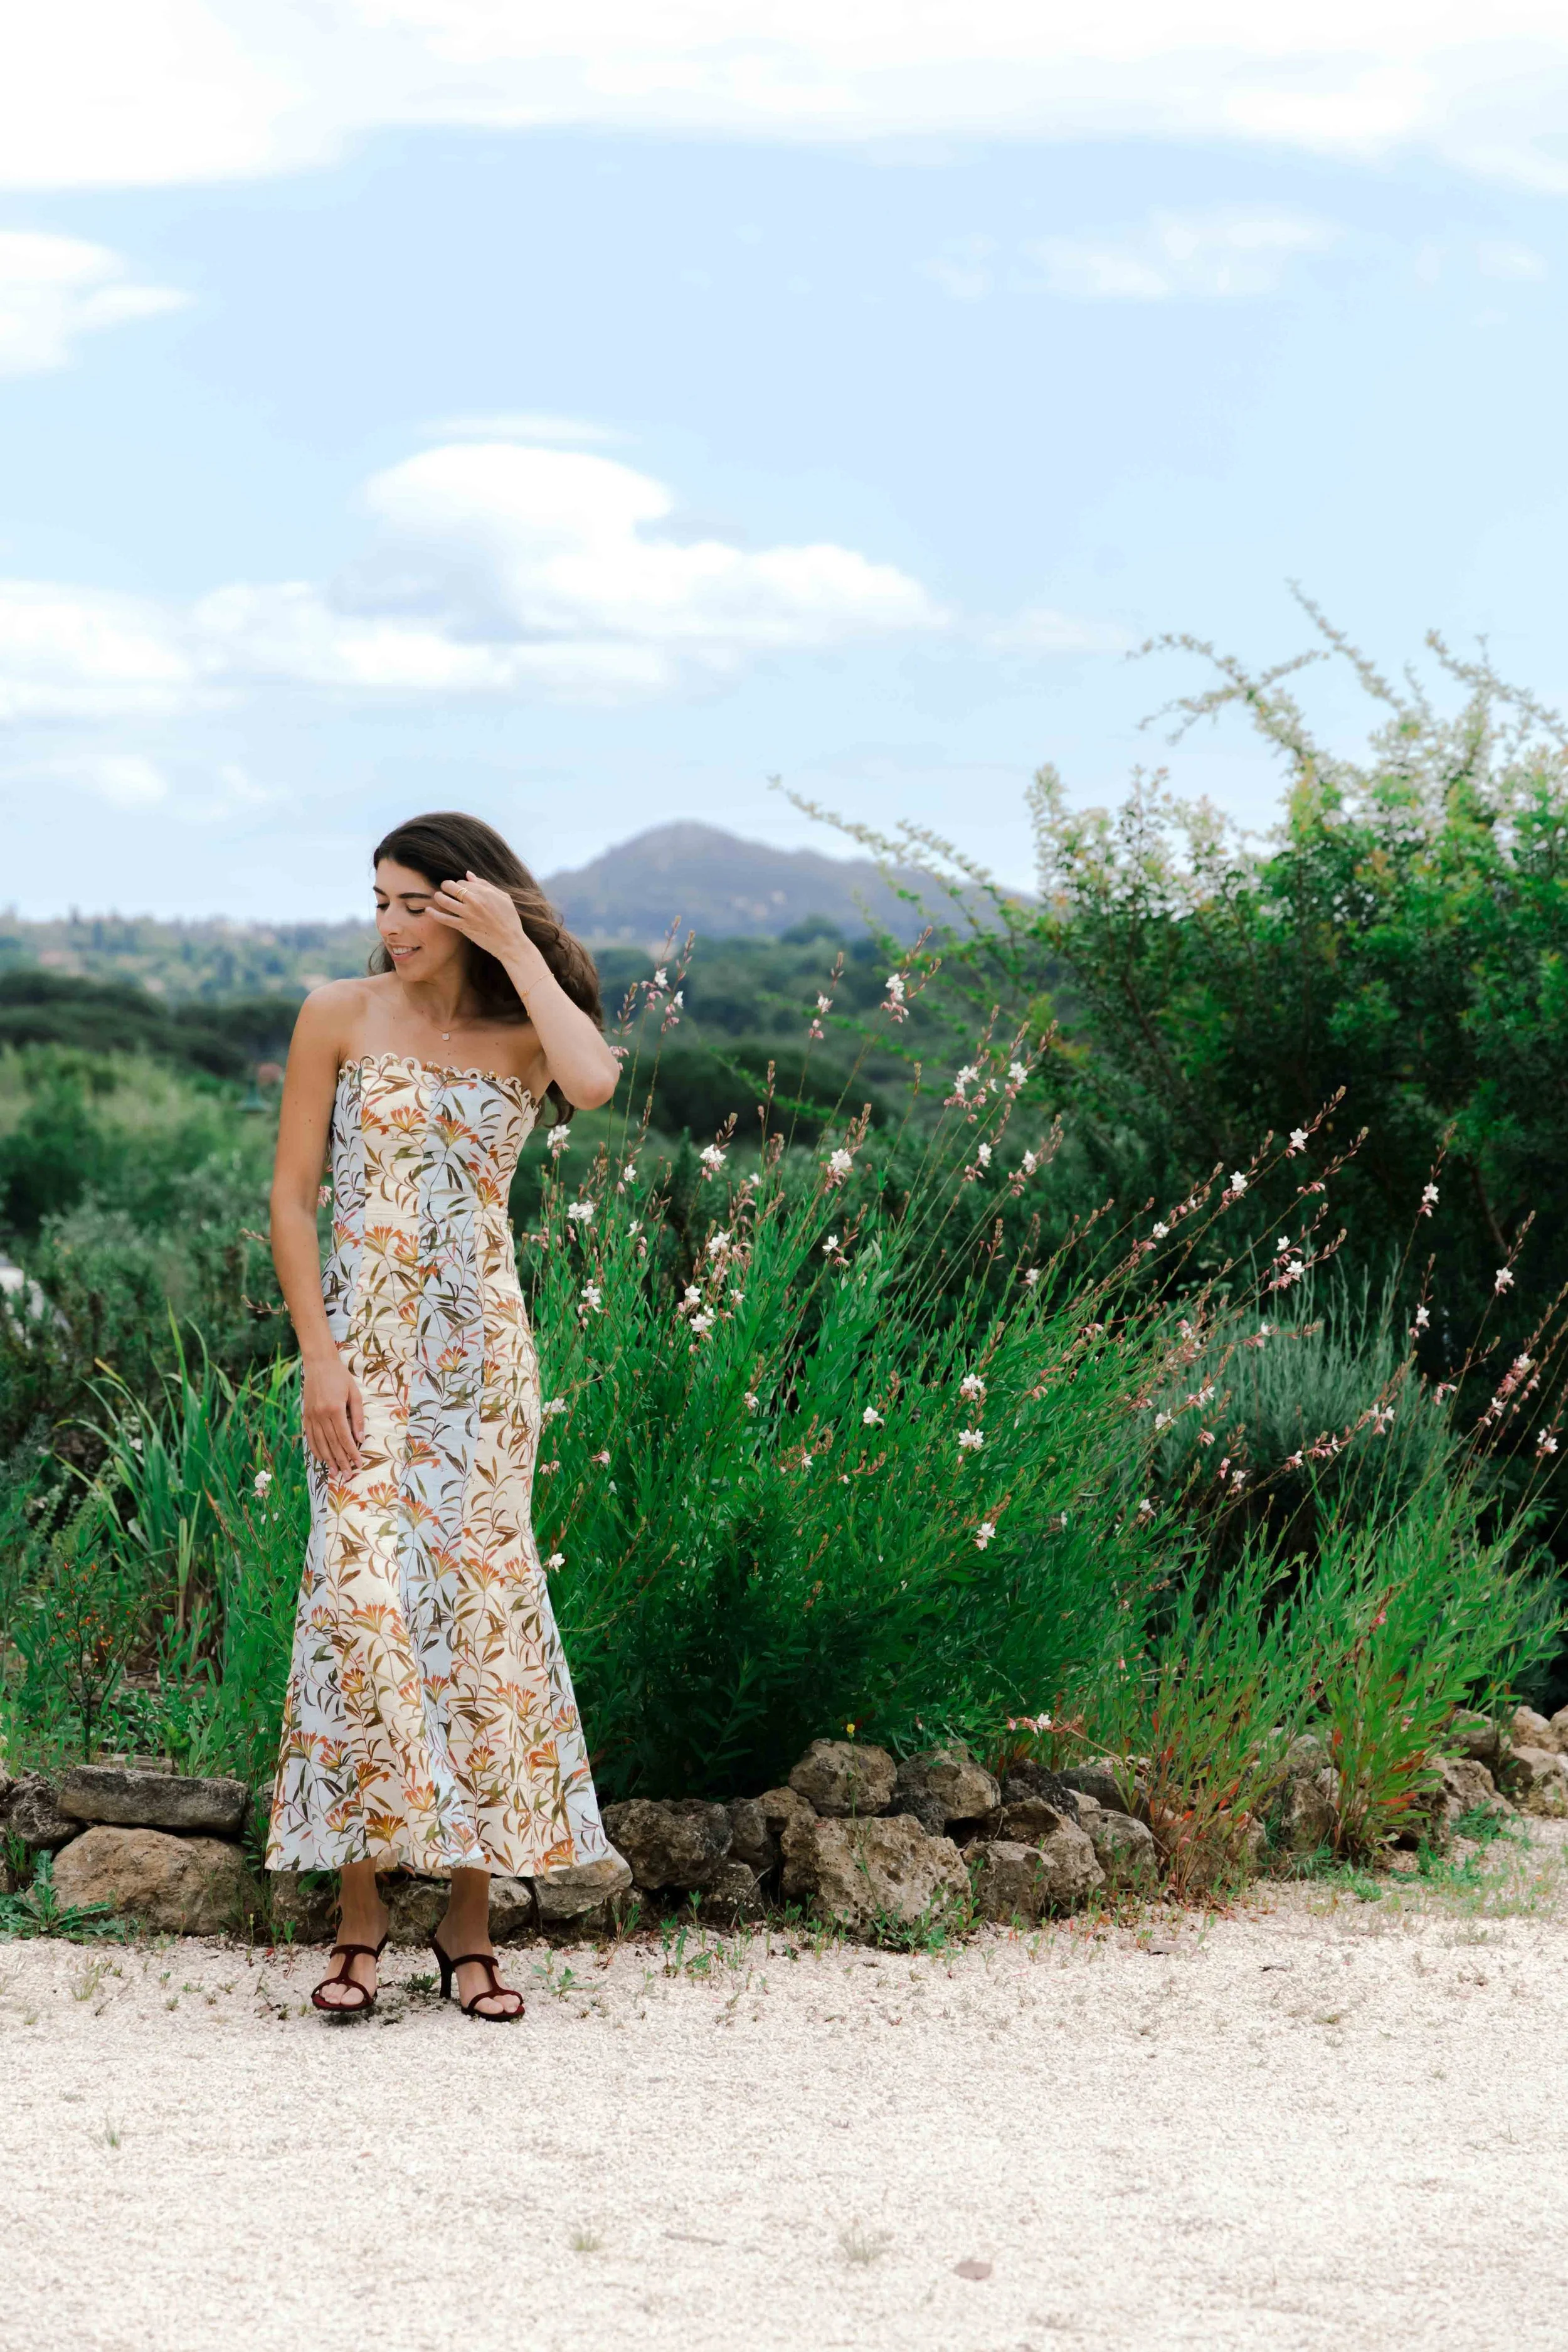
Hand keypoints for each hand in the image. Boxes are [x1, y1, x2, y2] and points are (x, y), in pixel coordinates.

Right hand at [302, 1350, 364, 1474]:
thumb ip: (358, 1417)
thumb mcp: (354, 1394)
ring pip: (320, 1443)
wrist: (319, 1364)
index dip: (352, 1452)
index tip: (358, 1464)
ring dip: (329, 1459)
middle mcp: (321, 1415)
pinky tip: (322, 1459)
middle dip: (342, 1461)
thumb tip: (360, 1438)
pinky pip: (310, 1437)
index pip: (344, 1437)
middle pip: (332, 1444)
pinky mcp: (305, 1416)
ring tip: (335, 1472)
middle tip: (348, 1475)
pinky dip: (316, 1449)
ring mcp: (311, 1416)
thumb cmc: (340, 1377)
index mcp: (335, 1409)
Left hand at [429, 872, 536, 972]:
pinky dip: (434, 914)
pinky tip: (428, 910)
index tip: (460, 888)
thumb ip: (486, 884)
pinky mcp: (463, 927)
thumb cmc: (510, 919)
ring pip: (445, 901)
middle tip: (444, 888)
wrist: (510, 941)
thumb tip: (469, 875)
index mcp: (484, 892)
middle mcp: (474, 901)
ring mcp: (467, 914)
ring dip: (438, 897)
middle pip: (451, 887)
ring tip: (437, 896)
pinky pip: (444, 919)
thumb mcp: (503, 897)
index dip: (459, 883)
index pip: (463, 881)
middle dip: (445, 885)